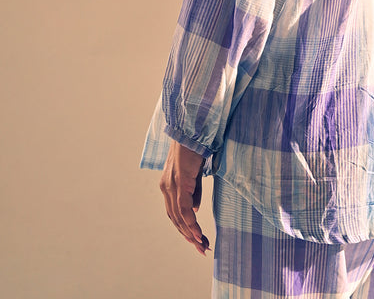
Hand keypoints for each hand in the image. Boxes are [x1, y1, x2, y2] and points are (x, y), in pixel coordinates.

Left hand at [159, 140, 210, 254]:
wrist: (192, 130)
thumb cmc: (195, 149)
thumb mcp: (195, 174)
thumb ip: (193, 193)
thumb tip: (194, 211)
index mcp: (169, 185)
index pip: (175, 213)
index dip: (185, 229)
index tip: (197, 240)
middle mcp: (166, 187)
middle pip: (175, 219)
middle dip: (188, 236)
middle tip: (201, 249)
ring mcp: (171, 185)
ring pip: (179, 216)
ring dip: (190, 233)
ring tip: (201, 245)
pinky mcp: (179, 181)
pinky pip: (183, 208)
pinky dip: (190, 222)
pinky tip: (197, 232)